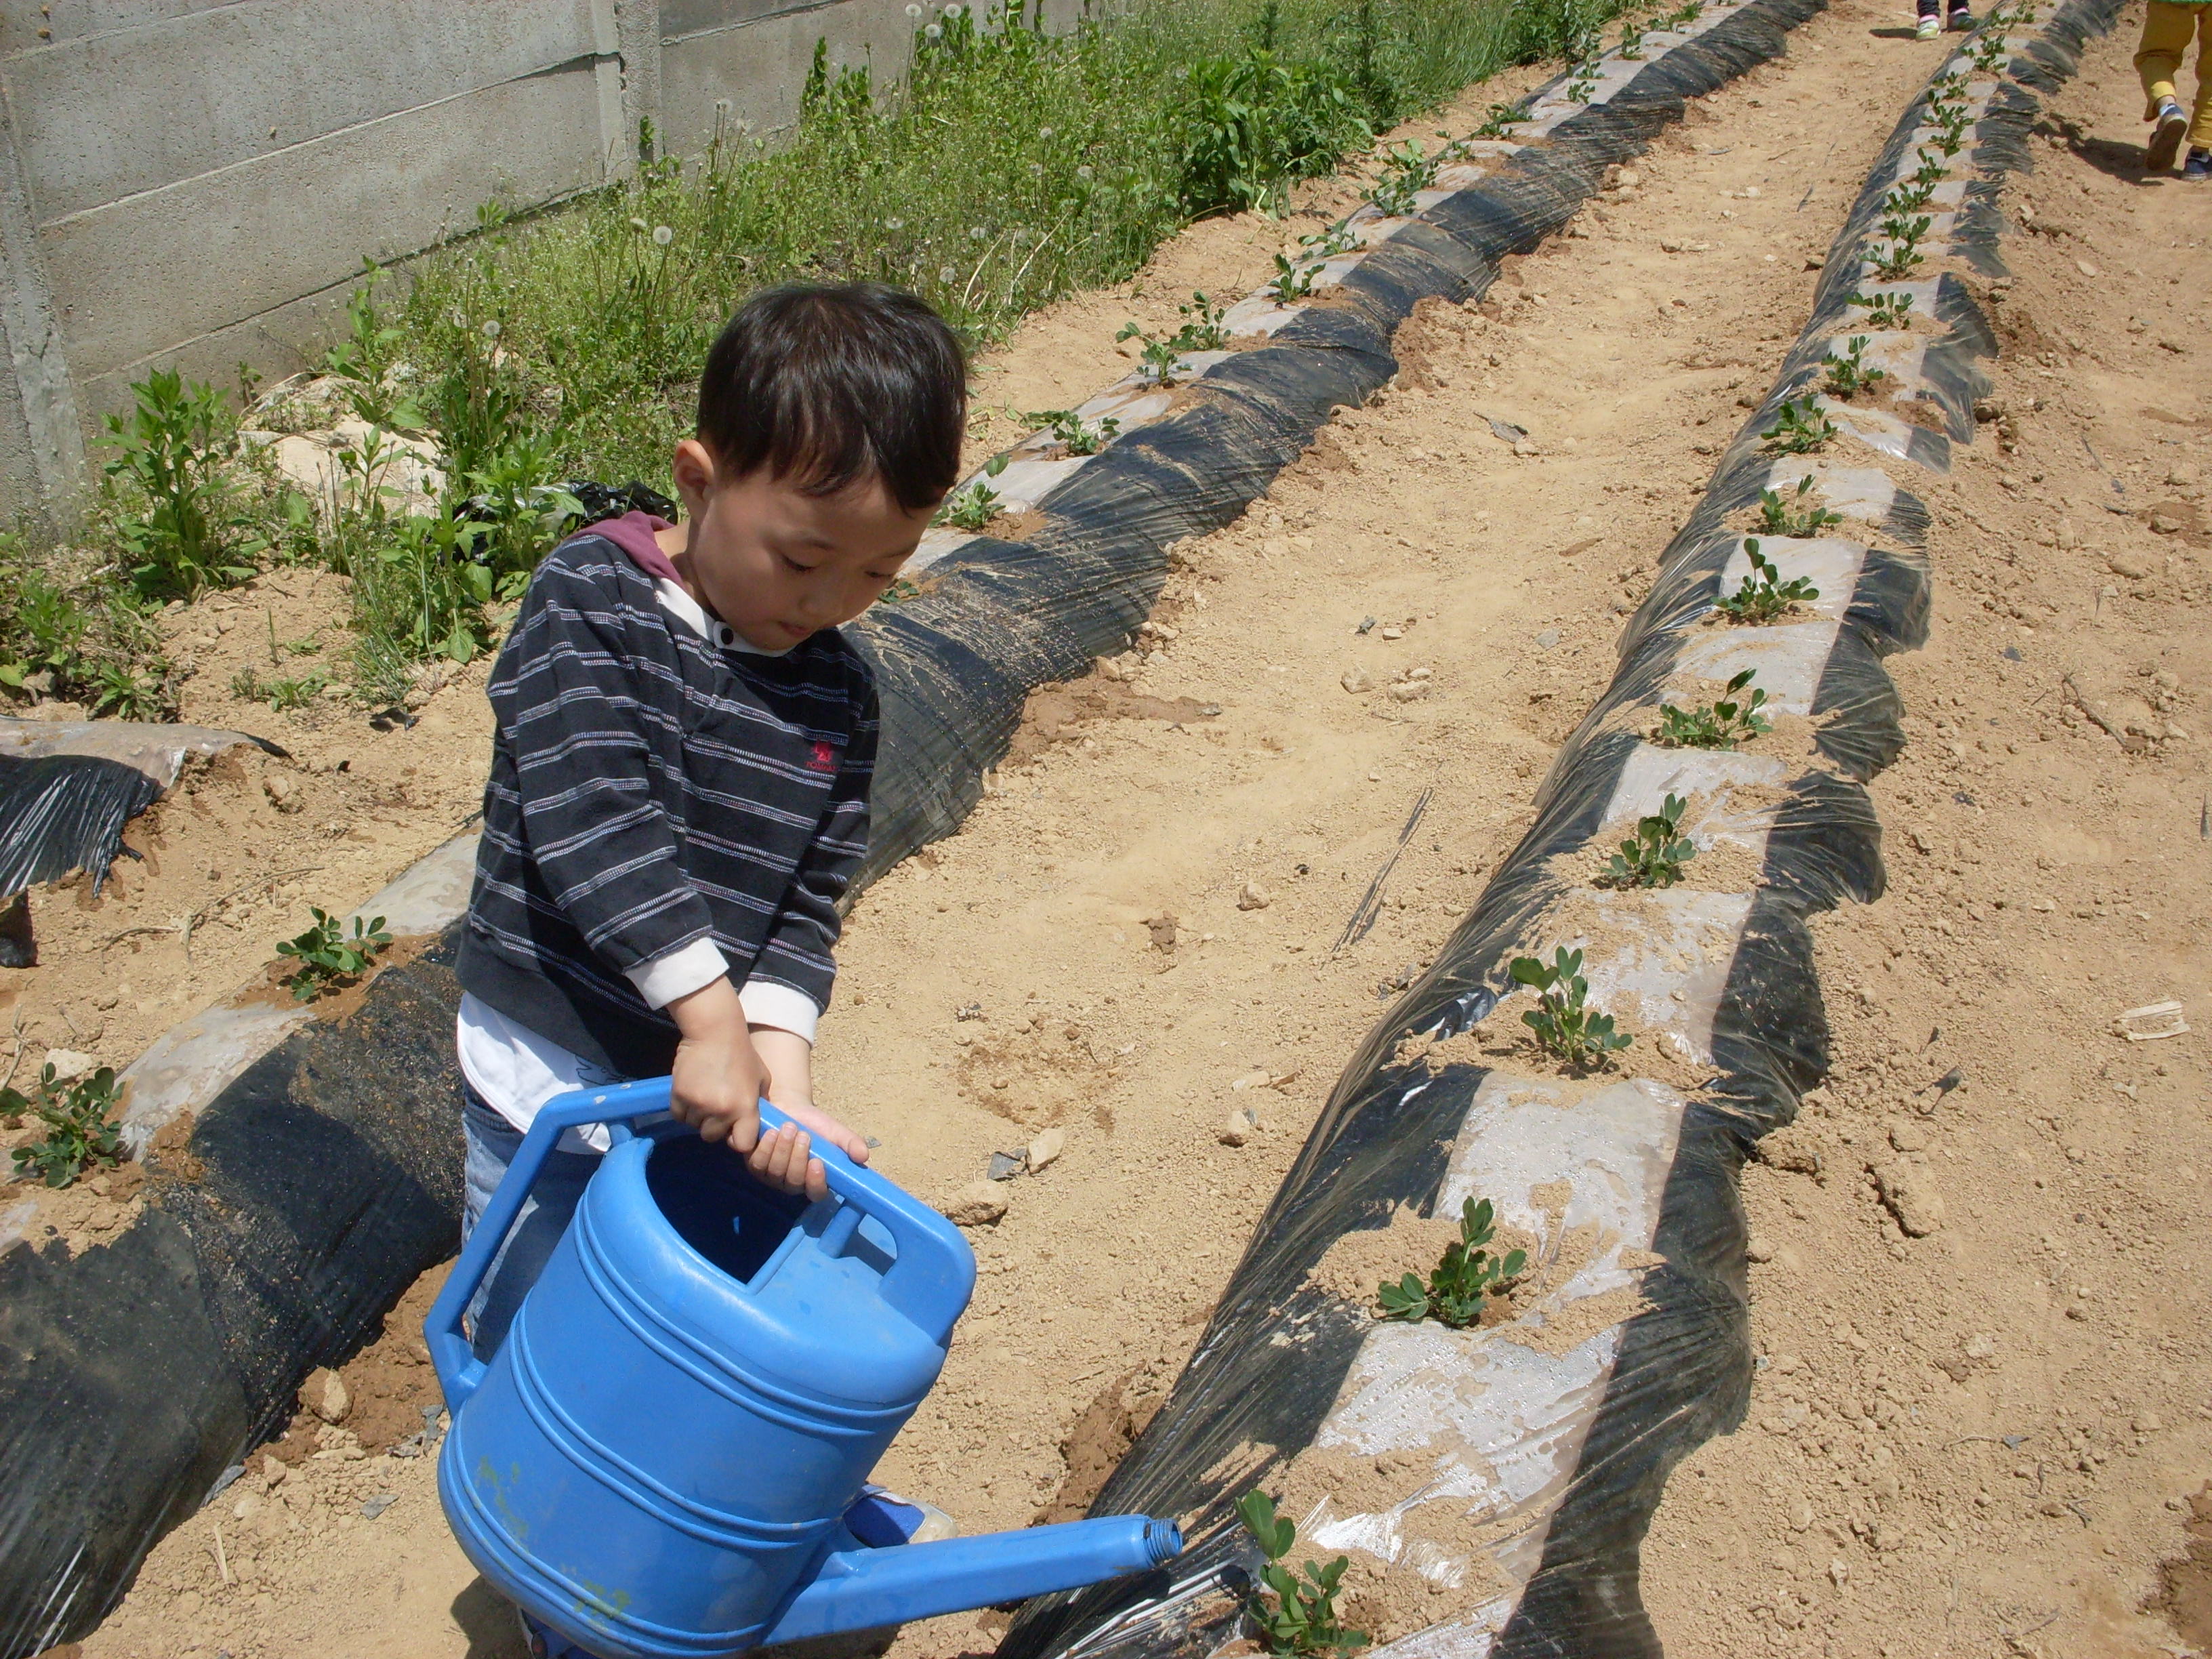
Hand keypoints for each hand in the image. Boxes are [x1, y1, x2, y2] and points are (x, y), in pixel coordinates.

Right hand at [666, 977, 770, 1149]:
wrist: (714, 1031)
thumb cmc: (742, 1054)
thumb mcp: (761, 1078)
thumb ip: (758, 1102)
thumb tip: (756, 1123)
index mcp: (746, 1108)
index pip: (742, 1144)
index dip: (737, 1139)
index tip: (734, 1129)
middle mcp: (722, 1111)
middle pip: (712, 1136)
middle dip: (713, 1126)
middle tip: (715, 1108)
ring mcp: (699, 1104)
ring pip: (693, 1125)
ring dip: (697, 1115)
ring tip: (703, 1095)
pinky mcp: (680, 1095)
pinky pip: (678, 1115)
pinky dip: (683, 1108)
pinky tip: (691, 1092)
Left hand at [748, 1027, 870, 1202]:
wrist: (788, 1107)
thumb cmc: (813, 1123)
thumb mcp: (835, 1132)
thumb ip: (850, 1143)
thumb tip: (863, 1156)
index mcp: (813, 1180)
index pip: (816, 1193)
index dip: (815, 1182)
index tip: (817, 1162)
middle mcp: (792, 1183)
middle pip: (793, 1182)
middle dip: (797, 1158)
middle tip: (802, 1134)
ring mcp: (772, 1176)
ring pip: (775, 1173)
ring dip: (782, 1150)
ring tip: (788, 1128)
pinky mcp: (754, 1165)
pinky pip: (758, 1164)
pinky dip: (765, 1148)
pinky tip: (772, 1132)